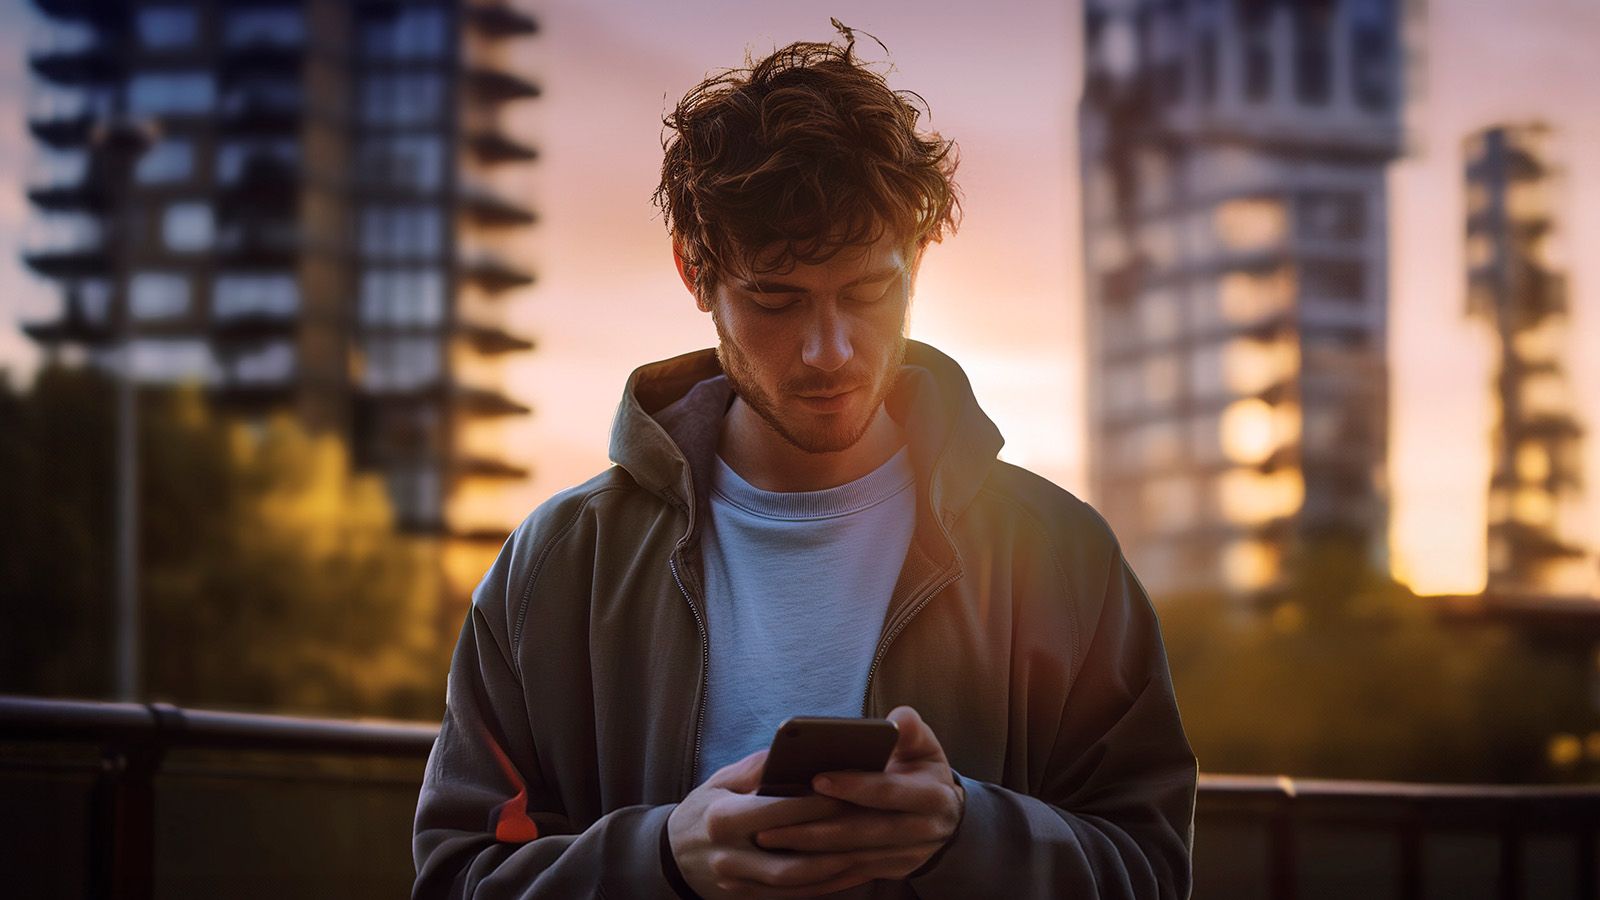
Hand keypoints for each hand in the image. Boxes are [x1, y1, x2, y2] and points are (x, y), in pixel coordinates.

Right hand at [667, 747, 933, 898]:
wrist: (671, 856)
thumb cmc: (705, 807)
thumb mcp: (722, 780)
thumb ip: (759, 768)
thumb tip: (800, 751)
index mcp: (722, 819)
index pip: (781, 811)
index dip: (820, 802)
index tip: (855, 789)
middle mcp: (730, 857)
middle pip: (795, 853)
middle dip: (838, 839)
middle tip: (876, 822)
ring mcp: (739, 884)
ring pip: (799, 882)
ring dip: (839, 868)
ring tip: (873, 849)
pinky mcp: (749, 899)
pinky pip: (796, 896)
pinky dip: (827, 885)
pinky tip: (854, 869)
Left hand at [745, 706, 965, 891]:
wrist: (944, 814)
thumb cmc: (921, 769)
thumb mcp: (924, 745)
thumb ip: (910, 729)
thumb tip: (897, 720)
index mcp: (931, 796)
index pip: (888, 792)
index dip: (854, 786)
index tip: (816, 779)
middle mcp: (922, 831)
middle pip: (863, 832)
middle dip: (815, 829)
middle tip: (770, 824)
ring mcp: (907, 857)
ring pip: (852, 857)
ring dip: (809, 852)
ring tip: (769, 840)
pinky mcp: (891, 871)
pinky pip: (851, 874)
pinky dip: (818, 869)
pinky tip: (787, 861)